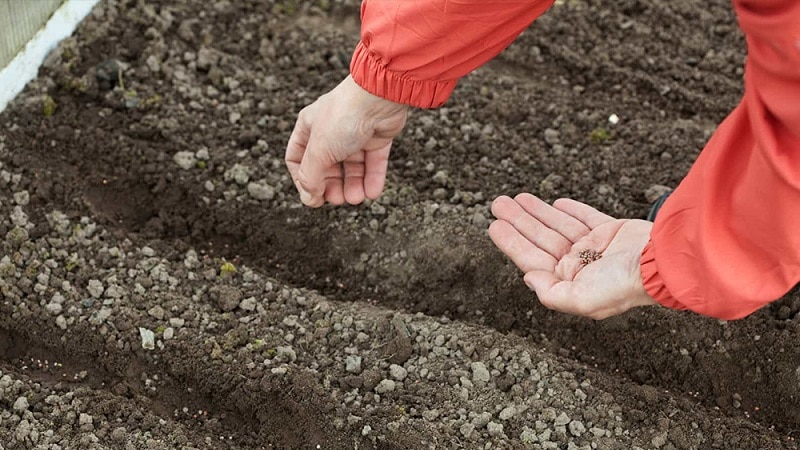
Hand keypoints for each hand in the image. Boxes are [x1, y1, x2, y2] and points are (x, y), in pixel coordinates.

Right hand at [285, 76, 408, 206]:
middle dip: (332, 186)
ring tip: (357, 198)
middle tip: (338, 199)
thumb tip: (309, 199)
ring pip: (351, 168)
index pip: (298, 159)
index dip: (303, 180)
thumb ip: (311, 177)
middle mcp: (330, 131)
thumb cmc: (344, 116)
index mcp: (309, 128)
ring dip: (353, 186)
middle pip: (327, 167)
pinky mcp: (376, 137)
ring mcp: (354, 134)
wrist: (379, 97)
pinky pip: (372, 163)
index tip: (312, 197)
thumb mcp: (319, 151)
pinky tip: (372, 193)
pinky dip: (372, 179)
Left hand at [489, 193, 656, 318]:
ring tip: (516, 197)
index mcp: (570, 282)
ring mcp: (596, 247)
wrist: (663, 262)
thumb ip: (552, 293)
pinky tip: (554, 203)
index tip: (494, 226)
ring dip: (537, 212)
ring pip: (558, 226)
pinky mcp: (613, 231)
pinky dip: (570, 209)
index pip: (532, 259)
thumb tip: (528, 278)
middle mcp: (580, 265)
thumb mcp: (583, 300)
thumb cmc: (624, 285)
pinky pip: (585, 217)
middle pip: (541, 239)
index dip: (511, 242)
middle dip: (519, 222)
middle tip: (498, 203)